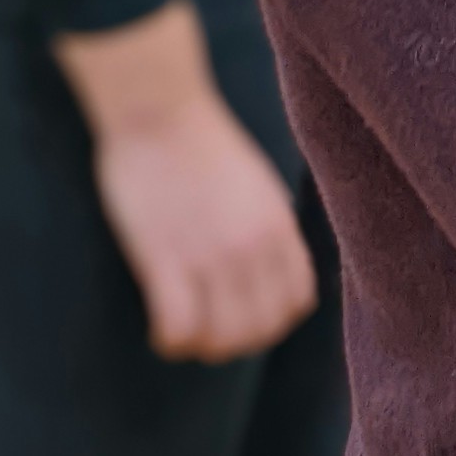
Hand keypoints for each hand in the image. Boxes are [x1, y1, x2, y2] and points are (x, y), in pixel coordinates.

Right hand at [53, 0, 316, 360]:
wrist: (158, 110)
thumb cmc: (199, 141)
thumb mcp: (255, 183)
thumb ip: (267, 226)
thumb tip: (269, 266)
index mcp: (278, 223)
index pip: (297, 301)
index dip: (271, 319)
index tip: (244, 313)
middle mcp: (252, 245)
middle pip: (260, 329)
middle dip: (235, 341)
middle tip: (207, 327)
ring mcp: (210, 254)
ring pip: (223, 338)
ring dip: (201, 344)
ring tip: (183, 328)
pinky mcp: (164, 258)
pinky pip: (178, 328)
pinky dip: (169, 339)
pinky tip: (159, 325)